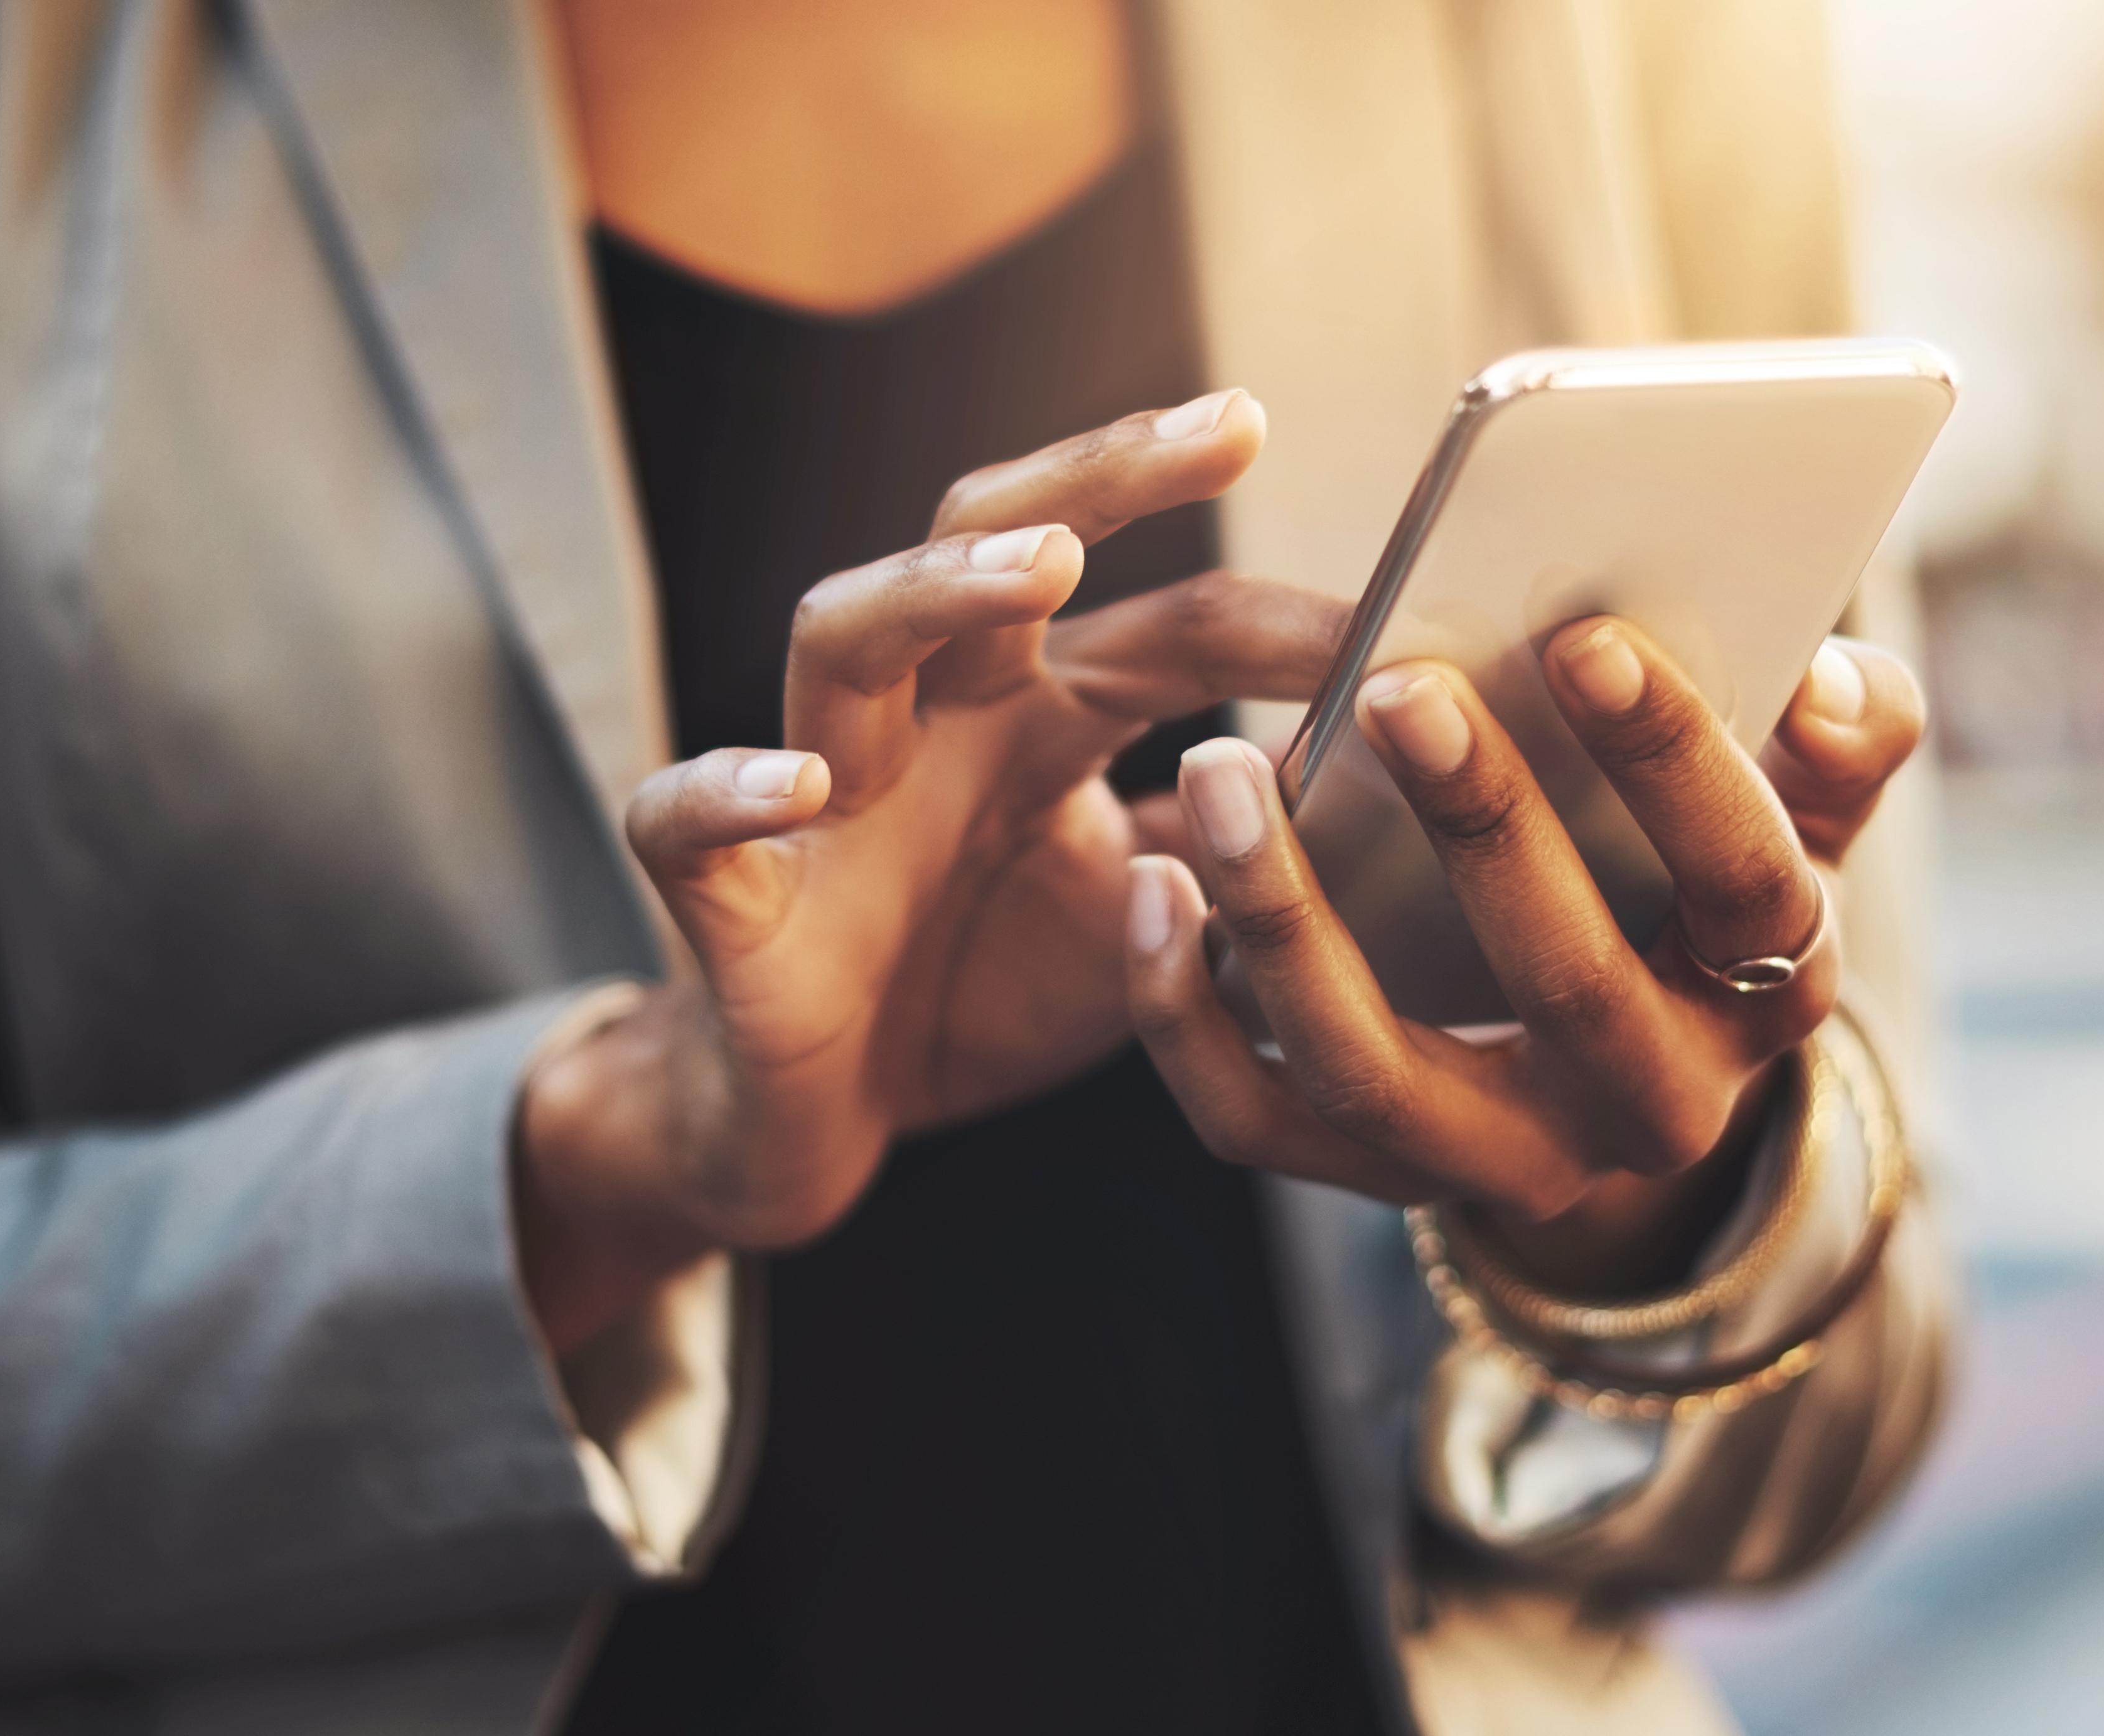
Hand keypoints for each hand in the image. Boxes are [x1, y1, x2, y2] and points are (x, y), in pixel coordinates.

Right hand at [516, 391, 1347, 1348]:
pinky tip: (794, 785)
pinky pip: (684, 821)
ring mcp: (817, 797)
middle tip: (1227, 426)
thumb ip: (1242, 854)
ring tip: (1043, 565)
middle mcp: (926, 720)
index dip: (1290, 617)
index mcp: (1033, 715)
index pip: (1171, 625)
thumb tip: (1397, 790)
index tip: (1418, 610)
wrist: (814, 1121)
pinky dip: (726, 792)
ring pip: (841, 635)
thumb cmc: (973, 993)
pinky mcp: (727, 898)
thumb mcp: (1147, 924)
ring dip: (938, 590)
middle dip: (1101, 473)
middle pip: (986, 535)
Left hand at [1123, 621, 1927, 1291]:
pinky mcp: (1364, 1178)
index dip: (1678, 763)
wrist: (1610, 1079)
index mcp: (1761, 999)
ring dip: (1284, 916)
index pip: (1744, 885)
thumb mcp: (1790, 831)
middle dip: (1482, 827)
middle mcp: (1641, 1109)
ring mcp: (1494, 1160)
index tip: (1588, 636)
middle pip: (1561, 982)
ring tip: (1216, 768)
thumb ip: (1835, 752)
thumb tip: (1837, 679)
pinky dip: (1182, 1011)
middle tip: (1397, 686)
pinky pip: (1250, 1118)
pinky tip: (1148, 883)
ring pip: (1370, 1068)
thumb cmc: (1687, 898)